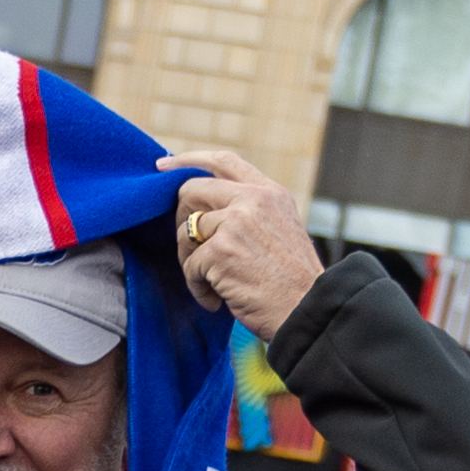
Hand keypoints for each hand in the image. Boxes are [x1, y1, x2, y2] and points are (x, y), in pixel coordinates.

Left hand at [156, 151, 326, 340]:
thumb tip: (203, 211)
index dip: (188, 161)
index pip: (222, 161)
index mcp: (268, 192)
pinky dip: (198, 288)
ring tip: (212, 283)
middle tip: (189, 250)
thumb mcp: (279, 230)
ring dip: (190, 262)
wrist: (306, 309)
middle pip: (191, 190)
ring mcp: (236, 222)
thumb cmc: (291, 282)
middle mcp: (252, 199)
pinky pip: (190, 266)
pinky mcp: (220, 250)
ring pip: (186, 232)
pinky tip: (216, 300)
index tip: (164, 166)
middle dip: (180, 220)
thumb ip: (249, 212)